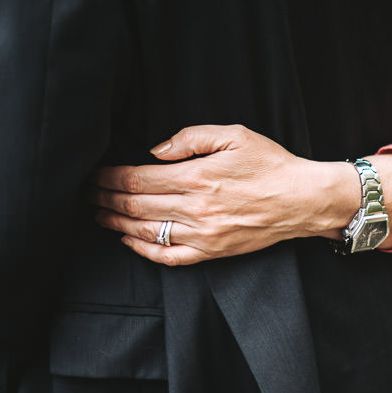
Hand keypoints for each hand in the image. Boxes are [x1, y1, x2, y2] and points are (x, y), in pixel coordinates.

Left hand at [94, 125, 357, 265]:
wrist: (303, 199)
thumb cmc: (271, 164)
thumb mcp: (233, 135)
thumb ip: (190, 138)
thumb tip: (155, 151)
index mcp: (197, 176)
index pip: (138, 179)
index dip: (111, 178)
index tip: (96, 174)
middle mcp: (196, 208)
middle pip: (135, 206)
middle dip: (106, 199)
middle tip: (88, 194)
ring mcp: (203, 234)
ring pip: (147, 232)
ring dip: (117, 224)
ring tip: (99, 216)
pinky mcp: (213, 251)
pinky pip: (170, 257)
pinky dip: (144, 250)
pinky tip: (129, 241)